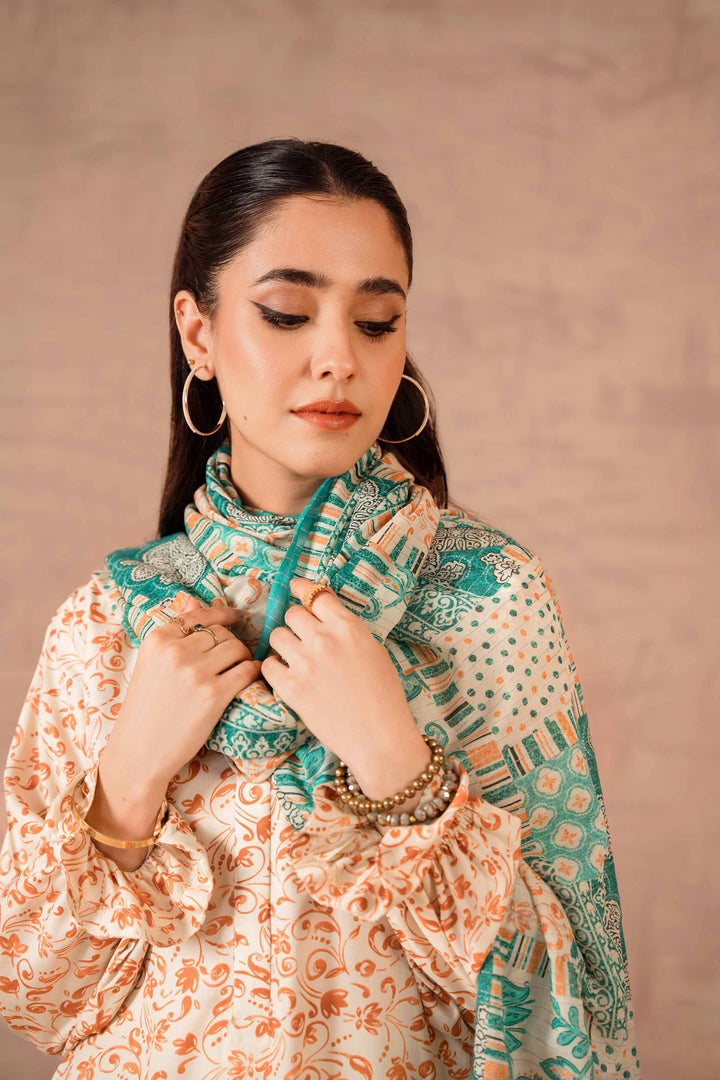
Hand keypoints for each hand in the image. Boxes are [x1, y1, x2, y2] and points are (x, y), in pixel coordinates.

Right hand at [103, 595, 261, 794]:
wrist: (139, 752)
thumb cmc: (145, 709)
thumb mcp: (150, 664)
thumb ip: (173, 635)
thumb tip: (192, 599)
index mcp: (158, 639)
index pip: (200, 615)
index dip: (223, 615)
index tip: (236, 617)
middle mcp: (176, 651)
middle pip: (221, 633)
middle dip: (231, 643)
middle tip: (232, 659)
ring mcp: (196, 672)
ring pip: (237, 648)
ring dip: (243, 657)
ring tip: (239, 669)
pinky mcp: (213, 695)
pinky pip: (247, 671)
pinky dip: (253, 673)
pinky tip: (250, 679)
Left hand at [260, 577, 428, 793]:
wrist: (380, 739)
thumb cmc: (385, 696)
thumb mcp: (374, 651)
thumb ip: (347, 630)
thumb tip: (322, 616)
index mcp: (348, 627)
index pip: (316, 595)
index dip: (303, 590)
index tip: (295, 588)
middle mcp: (324, 639)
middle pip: (292, 614)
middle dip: (296, 624)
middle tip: (303, 639)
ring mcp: (305, 663)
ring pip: (276, 636)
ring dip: (284, 645)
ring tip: (295, 660)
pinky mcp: (290, 688)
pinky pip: (269, 665)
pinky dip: (275, 670)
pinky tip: (288, 677)